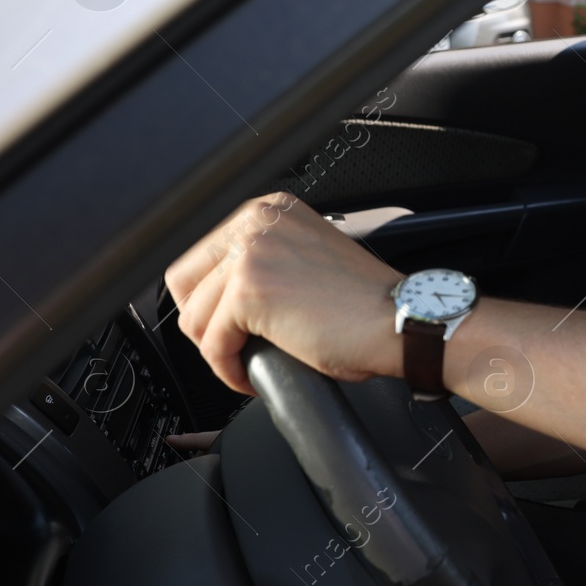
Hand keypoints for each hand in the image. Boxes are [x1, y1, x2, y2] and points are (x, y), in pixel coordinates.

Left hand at [165, 193, 404, 393]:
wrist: (400, 321)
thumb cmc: (367, 304)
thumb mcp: (306, 260)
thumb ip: (266, 261)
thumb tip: (221, 296)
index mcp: (270, 210)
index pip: (202, 254)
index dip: (208, 299)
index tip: (226, 324)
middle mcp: (257, 221)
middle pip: (185, 281)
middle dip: (204, 322)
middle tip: (232, 346)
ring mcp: (251, 253)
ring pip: (195, 317)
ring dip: (218, 350)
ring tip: (249, 363)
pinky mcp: (250, 291)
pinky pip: (213, 344)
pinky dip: (228, 370)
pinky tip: (252, 375)